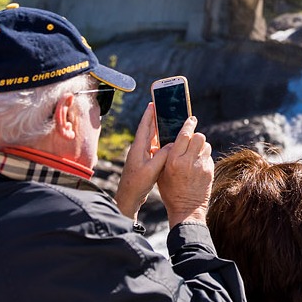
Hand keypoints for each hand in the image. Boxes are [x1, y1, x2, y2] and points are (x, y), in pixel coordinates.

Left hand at [114, 102, 164, 218]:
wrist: (128, 198)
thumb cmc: (137, 184)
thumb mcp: (151, 170)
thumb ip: (162, 156)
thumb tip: (172, 144)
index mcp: (138, 148)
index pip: (144, 127)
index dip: (148, 115)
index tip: (152, 103)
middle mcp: (138, 150)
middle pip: (147, 130)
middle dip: (154, 119)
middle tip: (162, 108)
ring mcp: (140, 156)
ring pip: (151, 139)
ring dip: (158, 130)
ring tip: (167, 122)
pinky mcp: (144, 163)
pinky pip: (153, 148)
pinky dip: (160, 142)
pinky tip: (166, 143)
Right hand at [156, 116, 212, 226]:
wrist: (186, 209)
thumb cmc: (170, 191)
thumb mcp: (162, 173)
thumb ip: (167, 155)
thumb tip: (172, 140)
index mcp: (174, 160)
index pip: (184, 135)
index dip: (189, 124)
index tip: (191, 119)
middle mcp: (188, 161)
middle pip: (199, 137)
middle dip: (196, 136)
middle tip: (192, 140)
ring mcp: (201, 166)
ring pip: (206, 145)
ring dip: (201, 147)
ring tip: (194, 154)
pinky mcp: (210, 171)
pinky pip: (209, 156)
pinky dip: (204, 157)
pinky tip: (198, 165)